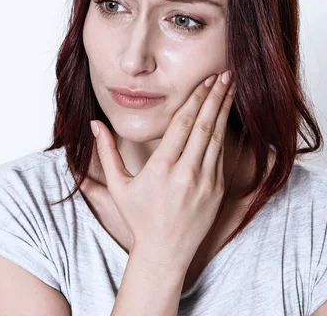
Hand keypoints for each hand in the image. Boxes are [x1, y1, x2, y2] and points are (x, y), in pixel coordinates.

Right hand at [90, 71, 236, 264]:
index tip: (204, 80)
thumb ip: (107, 152)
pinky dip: (224, 134)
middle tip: (224, 74)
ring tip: (230, 89)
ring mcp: (205, 182)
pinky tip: (226, 118)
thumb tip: (95, 124)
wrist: (165, 252)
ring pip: (218, 138)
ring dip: (224, 111)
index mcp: (162, 168)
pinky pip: (222, 156)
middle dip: (215, 96)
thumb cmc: (139, 218)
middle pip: (204, 125)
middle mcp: (186, 173)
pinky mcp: (217, 191)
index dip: (195, 98)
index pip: (182, 124)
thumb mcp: (118, 185)